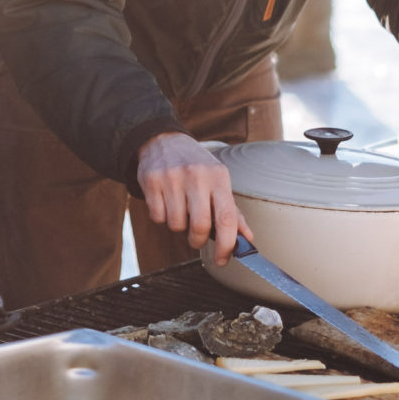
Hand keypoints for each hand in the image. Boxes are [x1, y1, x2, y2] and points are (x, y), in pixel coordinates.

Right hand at [136, 132, 252, 265]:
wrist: (164, 140)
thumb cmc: (196, 165)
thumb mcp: (218, 181)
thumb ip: (232, 212)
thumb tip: (247, 239)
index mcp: (218, 177)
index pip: (226, 218)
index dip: (226, 245)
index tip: (222, 259)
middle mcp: (196, 175)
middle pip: (199, 226)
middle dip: (197, 240)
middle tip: (196, 237)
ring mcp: (172, 177)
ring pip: (176, 225)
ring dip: (178, 226)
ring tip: (180, 210)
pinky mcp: (151, 181)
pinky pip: (157, 217)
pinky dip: (162, 218)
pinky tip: (166, 202)